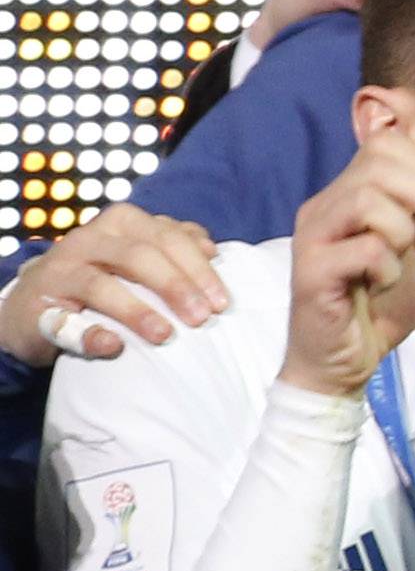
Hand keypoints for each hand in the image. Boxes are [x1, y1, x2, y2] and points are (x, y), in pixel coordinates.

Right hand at [1, 205, 227, 366]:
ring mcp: (63, 270)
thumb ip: (172, 246)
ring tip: (164, 335)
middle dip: (174, 285)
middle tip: (202, 318)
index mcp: (121, 224)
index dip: (198, 268)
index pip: (166, 237)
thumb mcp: (136, 254)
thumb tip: (211, 248)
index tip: (222, 303)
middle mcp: (91, 239)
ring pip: (101, 284)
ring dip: (136, 310)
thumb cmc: (102, 276)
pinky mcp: (41, 306)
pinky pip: (65, 322)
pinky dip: (89, 334)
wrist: (36, 299)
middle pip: (138, 255)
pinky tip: (113, 346)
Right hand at [283, 121, 414, 398]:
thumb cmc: (381, 304)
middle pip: (379, 159)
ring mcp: (314, 235)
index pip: (386, 142)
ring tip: (397, 260)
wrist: (349, 361)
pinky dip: (387, 269)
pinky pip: (365, 249)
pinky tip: (379, 286)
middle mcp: (326, 205)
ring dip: (401, 231)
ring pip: (367, 199)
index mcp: (350, 194)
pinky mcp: (312, 270)